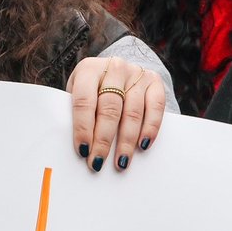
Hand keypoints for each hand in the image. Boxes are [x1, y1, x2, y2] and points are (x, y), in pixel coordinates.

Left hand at [68, 56, 165, 172]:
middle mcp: (114, 68)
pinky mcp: (154, 81)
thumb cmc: (92, 90)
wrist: (116, 71)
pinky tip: (143, 145)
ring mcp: (136, 73)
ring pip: (132, 111)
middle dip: (103, 139)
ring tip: (121, 162)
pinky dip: (150, 128)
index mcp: (89, 69)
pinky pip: (156, 107)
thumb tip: (80, 148)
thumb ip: (75, 113)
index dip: (83, 128)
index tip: (83, 151)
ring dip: (126, 141)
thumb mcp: (77, 93)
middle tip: (98, 162)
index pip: (84, 100)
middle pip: (109, 108)